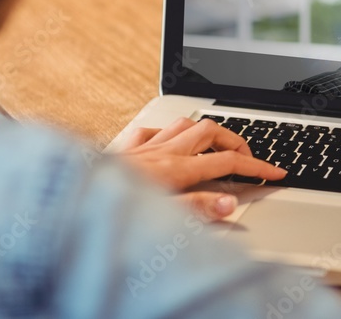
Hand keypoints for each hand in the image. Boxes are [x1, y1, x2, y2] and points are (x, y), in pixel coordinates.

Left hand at [117, 117, 284, 219]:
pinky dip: (166, 132)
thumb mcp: (160, 217)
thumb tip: (231, 202)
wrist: (63, 201)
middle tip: (249, 157)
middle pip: (211, 131)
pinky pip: (150, 129)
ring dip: (205, 130)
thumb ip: (198, 209)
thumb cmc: (108, 211)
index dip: (258, 167)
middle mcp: (161, 152)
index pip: (228, 163)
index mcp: (176, 170)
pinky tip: (167, 142)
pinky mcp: (123, 148)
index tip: (277, 173)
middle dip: (236, 139)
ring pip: (183, 123)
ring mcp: (142, 147)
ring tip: (217, 144)